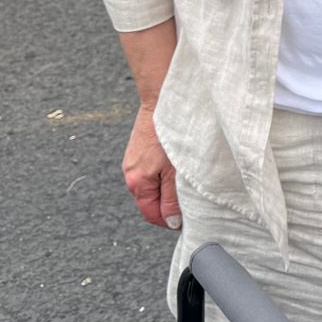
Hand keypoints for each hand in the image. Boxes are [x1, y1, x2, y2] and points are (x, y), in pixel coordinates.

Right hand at [123, 103, 180, 230]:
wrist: (162, 99)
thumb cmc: (168, 133)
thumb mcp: (175, 172)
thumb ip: (172, 199)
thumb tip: (171, 221)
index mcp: (137, 183)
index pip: (151, 214)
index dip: (169, 221)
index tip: (186, 219)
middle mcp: (131, 173)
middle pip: (151, 200)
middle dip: (170, 203)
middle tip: (190, 196)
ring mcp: (134, 160)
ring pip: (153, 184)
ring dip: (169, 186)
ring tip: (185, 177)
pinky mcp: (140, 149)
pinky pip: (152, 169)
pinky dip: (165, 172)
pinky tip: (177, 162)